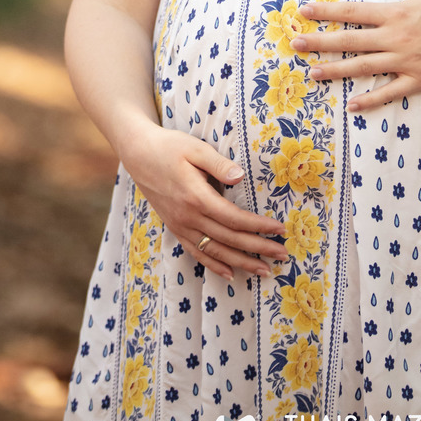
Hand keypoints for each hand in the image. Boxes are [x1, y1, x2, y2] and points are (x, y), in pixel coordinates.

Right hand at [122, 124, 287, 284]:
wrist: (138, 154)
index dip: (258, 227)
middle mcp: (189, 217)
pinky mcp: (175, 228)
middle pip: (229, 239)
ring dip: (241, 263)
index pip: (234, 219)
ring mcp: (180, 226)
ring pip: (215, 252)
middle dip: (258, 249)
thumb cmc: (169, 147)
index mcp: (196, 197)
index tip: (279, 230)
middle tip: (282, 256)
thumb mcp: (195, 148)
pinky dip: (214, 265)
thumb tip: (241, 177)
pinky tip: (230, 273)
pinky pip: (197, 253)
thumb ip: (219, 164)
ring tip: (264, 271)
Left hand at [293, 0, 420, 112]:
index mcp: (395, 13)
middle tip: (295, 44)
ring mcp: (405, 61)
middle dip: (320, 42)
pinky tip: (351, 105)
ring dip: (336, 71)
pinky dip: (370, 100)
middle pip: (350, 41)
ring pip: (363, 68)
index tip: (304, 11)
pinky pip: (389, 92)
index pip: (353, 11)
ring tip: (312, 73)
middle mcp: (395, 38)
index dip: (327, 11)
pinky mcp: (417, 80)